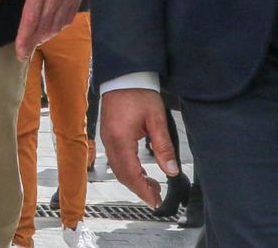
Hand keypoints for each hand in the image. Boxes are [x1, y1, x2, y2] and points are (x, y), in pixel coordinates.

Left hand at [0, 0, 86, 59]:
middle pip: (43, 27)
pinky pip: (67, 19)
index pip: (30, 20)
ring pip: (56, 26)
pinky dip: (58, 28)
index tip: (19, 51)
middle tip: (24, 53)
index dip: (24, 38)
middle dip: (32, 42)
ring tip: (35, 42)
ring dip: (45, 37)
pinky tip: (50, 31)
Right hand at [100, 88, 179, 207]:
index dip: (142, 190)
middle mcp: (109, 141)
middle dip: (138, 188)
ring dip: (133, 179)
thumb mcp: (156, 119)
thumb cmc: (139, 92)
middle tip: (156, 197)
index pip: (130, 173)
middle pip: (121, 174)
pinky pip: (115, 159)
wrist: (124, 75)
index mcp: (120, 139)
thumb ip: (163, 146)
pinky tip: (140, 170)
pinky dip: (128, 169)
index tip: (154, 201)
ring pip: (117, 168)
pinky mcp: (107, 134)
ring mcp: (106, 137)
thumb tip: (171, 170)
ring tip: (151, 185)